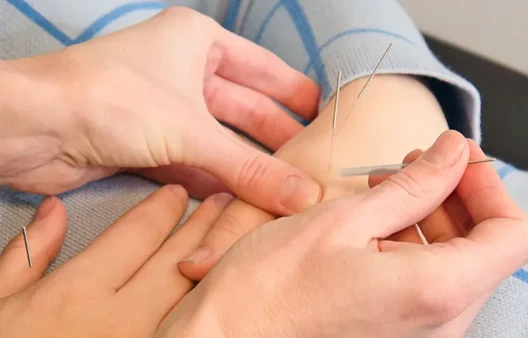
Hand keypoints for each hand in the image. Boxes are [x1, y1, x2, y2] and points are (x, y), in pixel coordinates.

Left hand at [0, 7, 320, 214]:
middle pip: (243, 107)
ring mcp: (164, 106)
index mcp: (197, 41)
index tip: (324, 116)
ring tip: (286, 187)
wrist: (34, 128)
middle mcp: (183, 69)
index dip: (294, 93)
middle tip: (311, 164)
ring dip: (247, 163)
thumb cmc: (112, 100)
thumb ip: (250, 167)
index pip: (262, 68)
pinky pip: (194, 160)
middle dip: (275, 137)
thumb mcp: (192, 131)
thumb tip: (303, 194)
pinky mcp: (147, 141)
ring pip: (219, 138)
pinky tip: (243, 197)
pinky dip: (216, 178)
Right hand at [0, 186, 232, 336]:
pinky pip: (195, 326)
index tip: (177, 194)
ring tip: (236, 227)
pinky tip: (225, 283)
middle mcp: (120, 319)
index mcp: (76, 294)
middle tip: (224, 201)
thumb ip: (27, 257)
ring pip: (194, 291)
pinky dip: (212, 300)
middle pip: (175, 257)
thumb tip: (54, 209)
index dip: (161, 208)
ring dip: (216, 255)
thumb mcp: (0, 308)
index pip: (135, 234)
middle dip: (202, 224)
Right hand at [158, 131, 527, 337]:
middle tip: (409, 163)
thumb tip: (455, 154)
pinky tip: (372, 224)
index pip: (514, 233)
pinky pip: (429, 282)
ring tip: (381, 189)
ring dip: (428, 216)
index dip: (489, 185)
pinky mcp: (400, 333)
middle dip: (453, 194)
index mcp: (435, 291)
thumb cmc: (270, 289)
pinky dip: (412, 244)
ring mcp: (422, 333)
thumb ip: (413, 185)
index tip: (455, 158)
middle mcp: (441, 324)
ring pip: (457, 262)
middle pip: (486, 245)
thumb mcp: (344, 220)